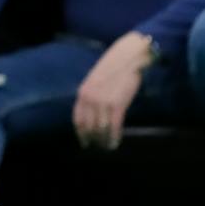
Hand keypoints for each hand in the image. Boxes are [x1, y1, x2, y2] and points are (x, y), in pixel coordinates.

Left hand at [73, 32, 152, 148]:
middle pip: (89, 126)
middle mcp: (90, 99)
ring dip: (104, 140)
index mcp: (82, 93)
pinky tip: (115, 142)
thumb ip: (91, 97)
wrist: (127, 58)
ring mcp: (103, 102)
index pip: (78, 119)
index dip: (81, 133)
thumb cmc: (112, 69)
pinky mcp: (117, 105)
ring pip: (101, 128)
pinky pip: (114, 126)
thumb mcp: (94, 82)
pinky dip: (114, 136)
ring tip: (107, 146)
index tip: (84, 142)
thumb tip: (92, 115)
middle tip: (98, 147)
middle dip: (93, 139)